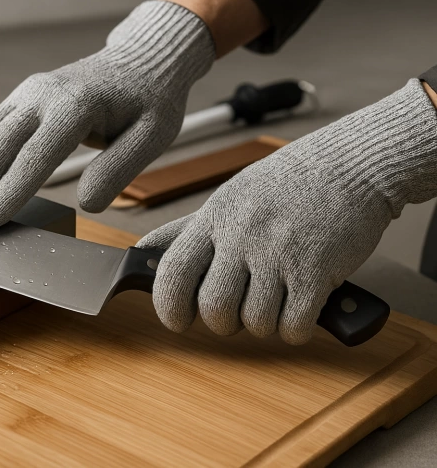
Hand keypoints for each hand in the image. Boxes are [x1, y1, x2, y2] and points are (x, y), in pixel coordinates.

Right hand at [0, 1, 214, 228]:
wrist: (142, 59)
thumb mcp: (154, 134)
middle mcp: (44, 94)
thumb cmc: (151, 100)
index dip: (9, 191)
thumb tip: (88, 202)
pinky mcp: (23, 98)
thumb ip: (120, 168)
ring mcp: (29, 93)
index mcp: (77, 105)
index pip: (36, 155)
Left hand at [138, 79, 436, 343]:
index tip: (178, 320)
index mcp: (214, 218)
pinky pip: (293, 327)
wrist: (351, 166)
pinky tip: (302, 305)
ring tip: (276, 298)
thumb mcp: (227, 197)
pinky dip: (296, 328)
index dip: (168, 307)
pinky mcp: (316, 271)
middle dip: (223, 323)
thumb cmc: (286, 185)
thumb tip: (143, 249)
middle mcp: (241, 235)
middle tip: (238, 310)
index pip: (172, 272)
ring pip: (255, 323)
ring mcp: (278, 253)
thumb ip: (184, 228)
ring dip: (265, 324)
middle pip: (213, 308)